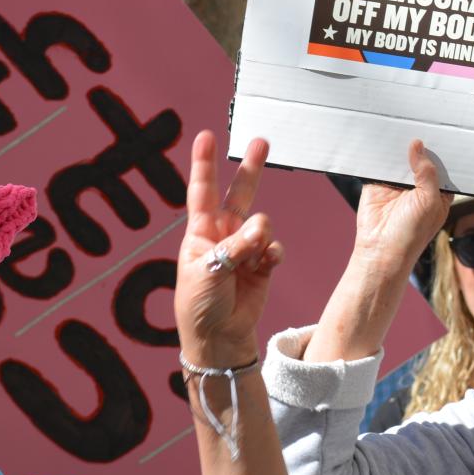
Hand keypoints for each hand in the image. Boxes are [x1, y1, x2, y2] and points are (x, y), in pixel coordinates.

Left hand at [178, 131, 284, 362]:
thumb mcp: (206, 271)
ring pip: (262, 224)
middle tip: (261, 141)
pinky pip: (274, 247)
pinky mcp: (263, 264)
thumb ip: (233, 246)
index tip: (205, 137)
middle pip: (239, 193)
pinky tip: (264, 265)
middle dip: (250, 168)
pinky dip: (271, 254)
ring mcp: (245, 248)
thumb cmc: (200, 306)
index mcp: (200, 232)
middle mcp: (224, 235)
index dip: (204, 163)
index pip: (202, 191)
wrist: (220, 337)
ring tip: (249, 259)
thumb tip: (261, 229)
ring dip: (258, 239)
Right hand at [350, 139, 449, 274]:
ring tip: (399, 128)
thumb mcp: (429, 201)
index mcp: (438, 190)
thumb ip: (427, 172)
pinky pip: (380, 163)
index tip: (441, 131)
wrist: (380, 249)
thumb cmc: (411, 234)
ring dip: (398, 148)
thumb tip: (418, 145)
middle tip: (418, 124)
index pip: (442, 164)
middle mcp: (418, 185)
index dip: (441, 150)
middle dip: (419, 145)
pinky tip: (382, 141)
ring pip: (400, 158)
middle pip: (420, 157)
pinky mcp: (378, 182)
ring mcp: (398, 183)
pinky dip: (380, 154)